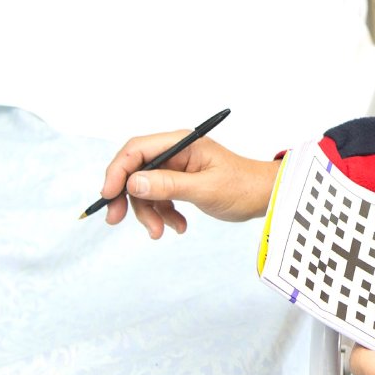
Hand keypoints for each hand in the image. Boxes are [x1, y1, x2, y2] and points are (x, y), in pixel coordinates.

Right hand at [97, 132, 279, 237]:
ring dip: (149, 212)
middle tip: (116, 220)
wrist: (266, 197)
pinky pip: (160, 198)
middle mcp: (176, 152)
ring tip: (162, 231)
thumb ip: (168, 185)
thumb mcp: (205, 189)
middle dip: (127, 197)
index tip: (108, 196)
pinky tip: (178, 226)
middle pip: (135, 170)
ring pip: (145, 189)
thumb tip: (132, 182)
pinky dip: (163, 214)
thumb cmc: (243, 187)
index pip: (136, 150)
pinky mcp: (181, 182)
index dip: (117, 171)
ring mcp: (177, 167)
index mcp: (181, 143)